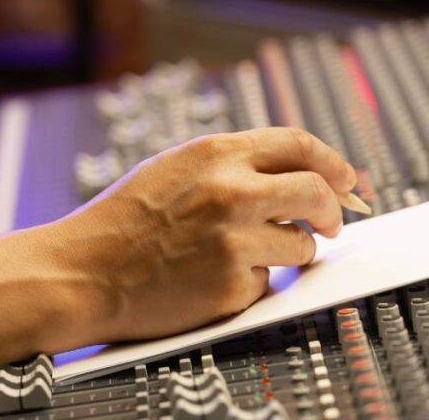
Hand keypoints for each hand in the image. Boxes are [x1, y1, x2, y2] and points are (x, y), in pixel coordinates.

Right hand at [52, 127, 355, 342]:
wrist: (82, 272)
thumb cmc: (121, 222)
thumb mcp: (173, 169)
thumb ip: (231, 166)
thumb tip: (290, 173)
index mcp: (214, 154)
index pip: (298, 143)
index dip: (331, 161)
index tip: (345, 178)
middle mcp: (231, 191)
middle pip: (317, 191)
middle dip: (333, 209)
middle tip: (331, 222)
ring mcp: (234, 240)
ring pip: (301, 244)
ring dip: (290, 251)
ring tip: (246, 255)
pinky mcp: (232, 285)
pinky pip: (268, 282)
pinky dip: (250, 282)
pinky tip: (211, 278)